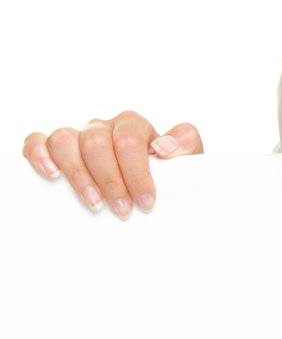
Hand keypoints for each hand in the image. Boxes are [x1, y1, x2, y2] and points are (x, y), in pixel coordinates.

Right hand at [23, 112, 203, 217]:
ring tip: (94, 205)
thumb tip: (164, 146)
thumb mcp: (184, 164)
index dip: (137, 171)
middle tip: (123, 211)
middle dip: (111, 180)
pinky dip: (39, 154)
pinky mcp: (54, 150)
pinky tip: (51, 174)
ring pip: (66, 140)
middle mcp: (103, 129)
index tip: (147, 202)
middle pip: (97, 142)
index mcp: (133, 127)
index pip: (130, 138)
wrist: (148, 193)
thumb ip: (186, 146)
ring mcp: (77, 137)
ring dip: (78, 174)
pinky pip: (38, 141)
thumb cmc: (164, 178)